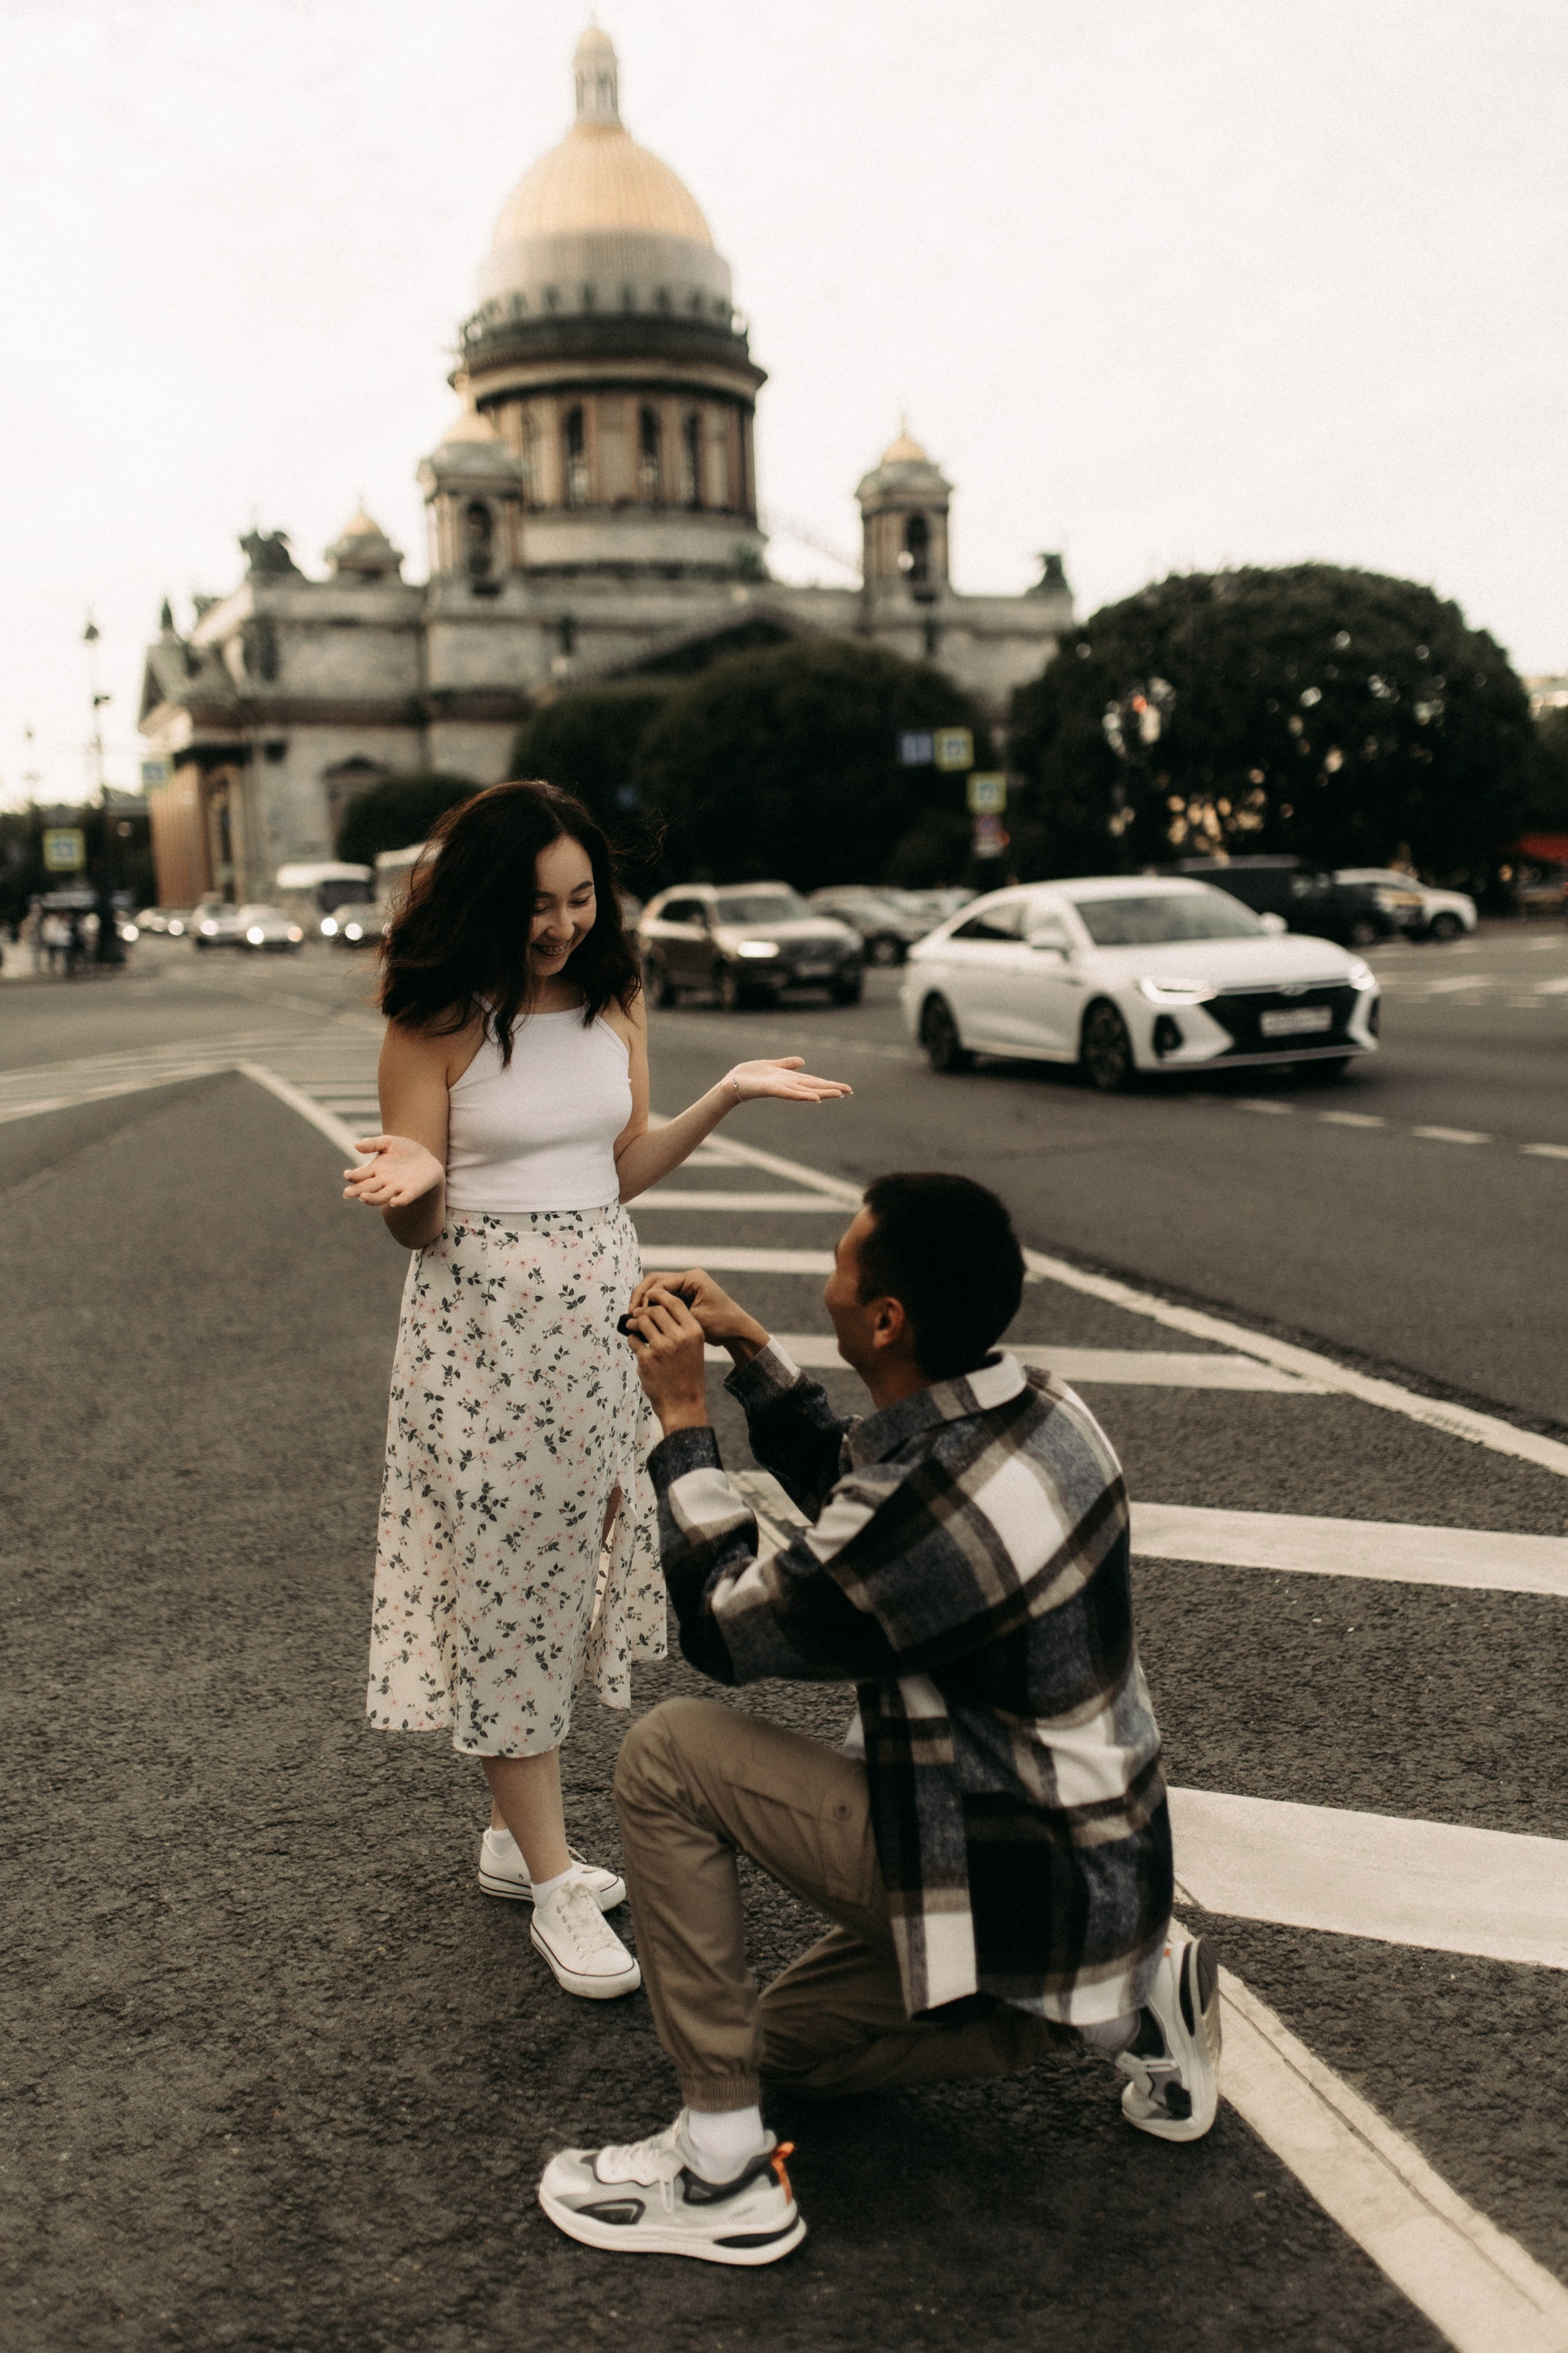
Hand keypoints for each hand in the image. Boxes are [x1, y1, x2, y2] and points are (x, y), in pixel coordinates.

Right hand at [342, 1133, 444, 1208]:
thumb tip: (356, 1145)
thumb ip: (373, 1144)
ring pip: (381, 1196)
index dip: (353, 1176)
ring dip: (372, 1198)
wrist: (427, 1158)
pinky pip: (404, 1198)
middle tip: (346, 1193)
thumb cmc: (404, 1150)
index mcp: (375, 1170)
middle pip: (367, 1188)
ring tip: (363, 1197)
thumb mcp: (388, 1142)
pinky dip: (399, 1201)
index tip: (347, 1175)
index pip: (361, 1175)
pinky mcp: (411, 1191)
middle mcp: (383, 1181)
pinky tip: (393, 1202)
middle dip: (357, 1191)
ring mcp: (396, 1188)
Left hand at [624, 1289, 710, 1431]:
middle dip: (643, 1311)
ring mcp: (662, 1348)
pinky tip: (635, 1345)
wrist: (683, 1404)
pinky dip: (632, 1341)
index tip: (650, 1294)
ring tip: (632, 1326)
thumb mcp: (694, 1348)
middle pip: (655, 1310)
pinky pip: (633, 1341)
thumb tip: (656, 1310)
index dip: (660, 1295)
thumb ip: (680, 1329)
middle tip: (637, 1315)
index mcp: (693, 1332)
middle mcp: (679, 1337)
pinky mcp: (647, 1359)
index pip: (675, 1303)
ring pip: (642, 1323)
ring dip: (634, 1323)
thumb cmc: (687, 1376)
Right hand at [630, 1268, 769, 1355]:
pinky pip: (663, 1298)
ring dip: (645, 1301)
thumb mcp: (695, 1320)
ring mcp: (686, 1286)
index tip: (636, 1313)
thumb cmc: (721, 1324)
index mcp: (692, 1278)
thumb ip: (669, 1314)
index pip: (660, 1282)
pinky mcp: (684, 1296)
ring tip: (634, 1317)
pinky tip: (644, 1318)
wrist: (737, 1331)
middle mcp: (688, 1278)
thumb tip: (640, 1313)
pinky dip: (653, 1307)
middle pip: (655, 1281)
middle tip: (630, 1313)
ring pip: (657, 1289)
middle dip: (641, 1296)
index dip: (645, 1297)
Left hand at [723, 1057, 851, 1104]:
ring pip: (805, 1090)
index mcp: (789, 1079)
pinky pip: (789, 1093)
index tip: (844, 1087)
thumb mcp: (770, 1065)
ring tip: (838, 1094)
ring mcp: (781, 1088)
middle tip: (849, 1091)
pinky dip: (802, 1095)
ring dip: (822, 1092)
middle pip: (813, 1086)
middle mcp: (788, 1084)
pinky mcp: (771, 1089)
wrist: (731, 1083)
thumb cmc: (748, 1076)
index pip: (813, 1081)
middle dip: (831, 1088)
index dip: (828, 1083)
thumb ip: (786, 1064)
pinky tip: (814, 1098)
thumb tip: (803, 1061)